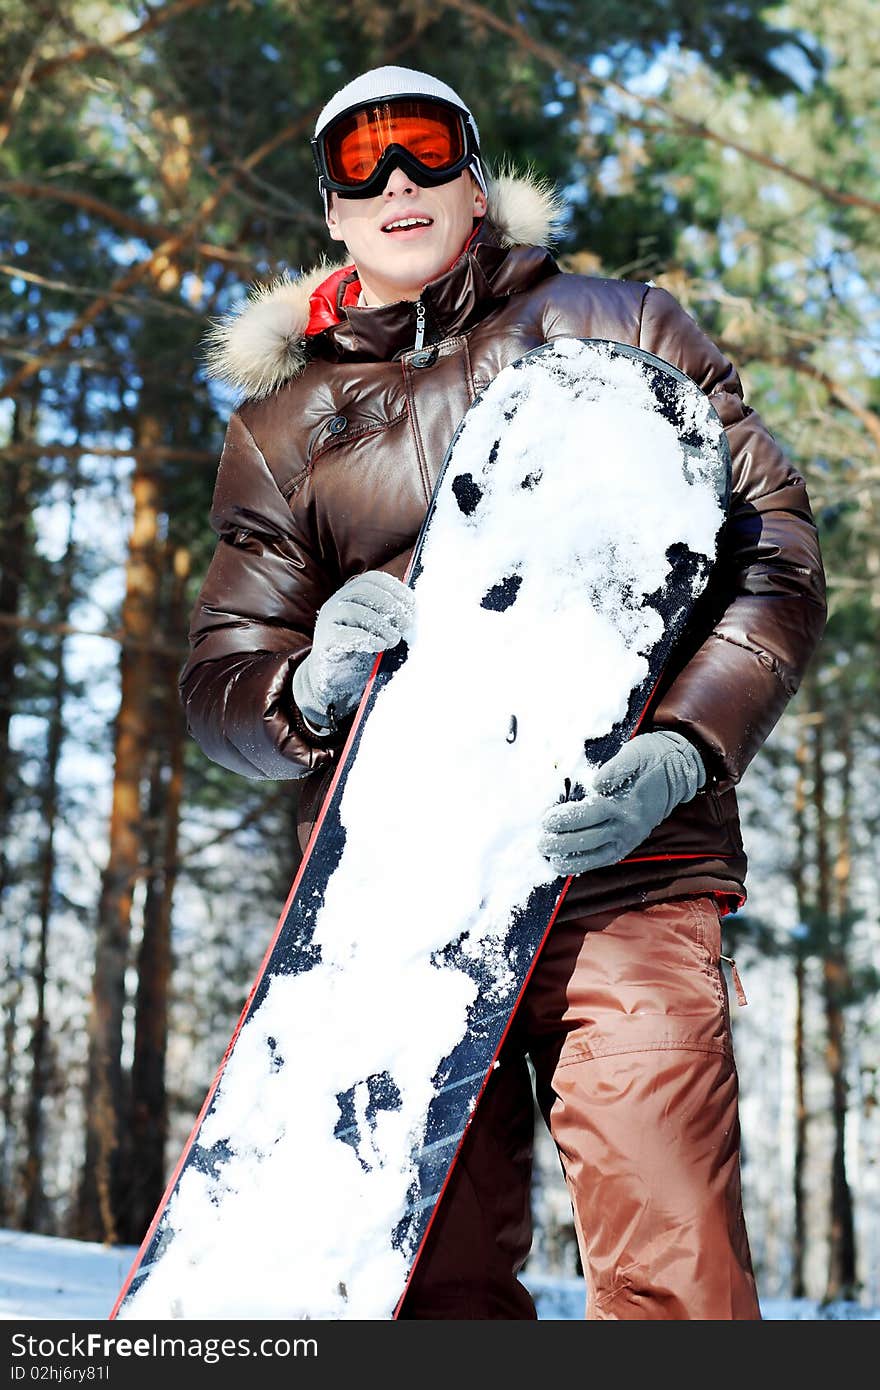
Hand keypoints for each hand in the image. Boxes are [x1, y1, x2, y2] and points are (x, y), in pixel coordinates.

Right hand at [293, 571, 414, 731]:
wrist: (336, 680)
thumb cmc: (362, 652)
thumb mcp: (380, 629)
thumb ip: (393, 618)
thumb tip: (416, 613)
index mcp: (352, 593)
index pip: (373, 579)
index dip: (396, 589)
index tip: (413, 605)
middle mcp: (338, 601)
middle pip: (364, 590)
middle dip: (391, 606)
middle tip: (407, 625)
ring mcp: (328, 619)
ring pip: (353, 609)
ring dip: (380, 624)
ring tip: (393, 640)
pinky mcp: (324, 640)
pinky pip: (341, 633)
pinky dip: (364, 638)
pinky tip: (379, 645)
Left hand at [538, 731, 704, 874]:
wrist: (680, 771)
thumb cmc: (651, 758)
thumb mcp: (634, 753)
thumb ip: (615, 768)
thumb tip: (597, 783)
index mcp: (624, 803)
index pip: (589, 815)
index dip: (565, 819)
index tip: (545, 820)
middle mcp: (627, 825)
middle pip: (588, 839)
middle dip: (561, 843)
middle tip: (541, 842)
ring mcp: (629, 838)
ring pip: (596, 856)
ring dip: (571, 861)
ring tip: (550, 859)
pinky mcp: (629, 844)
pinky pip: (605, 860)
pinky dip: (586, 865)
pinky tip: (568, 866)